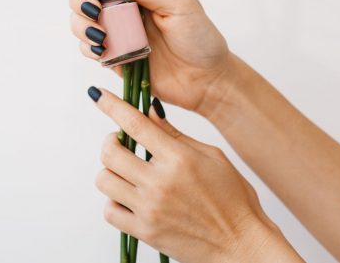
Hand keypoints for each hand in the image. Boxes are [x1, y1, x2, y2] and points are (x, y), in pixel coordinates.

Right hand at [70, 0, 229, 112]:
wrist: (206, 80)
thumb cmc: (200, 38)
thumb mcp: (179, 5)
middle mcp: (123, 7)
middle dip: (80, 0)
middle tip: (96, 11)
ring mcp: (117, 32)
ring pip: (79, 22)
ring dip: (82, 25)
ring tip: (103, 36)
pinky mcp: (114, 56)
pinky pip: (88, 49)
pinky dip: (88, 48)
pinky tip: (104, 50)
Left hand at [88, 87, 302, 262]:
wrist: (241, 244)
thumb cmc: (233, 198)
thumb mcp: (211, 156)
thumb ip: (175, 134)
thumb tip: (149, 112)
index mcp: (178, 158)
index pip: (135, 124)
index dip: (112, 105)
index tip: (98, 94)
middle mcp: (160, 183)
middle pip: (110, 152)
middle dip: (110, 141)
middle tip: (120, 142)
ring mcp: (150, 209)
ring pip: (104, 180)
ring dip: (110, 170)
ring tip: (126, 170)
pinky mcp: (145, 232)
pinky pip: (109, 211)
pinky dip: (113, 200)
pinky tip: (128, 195)